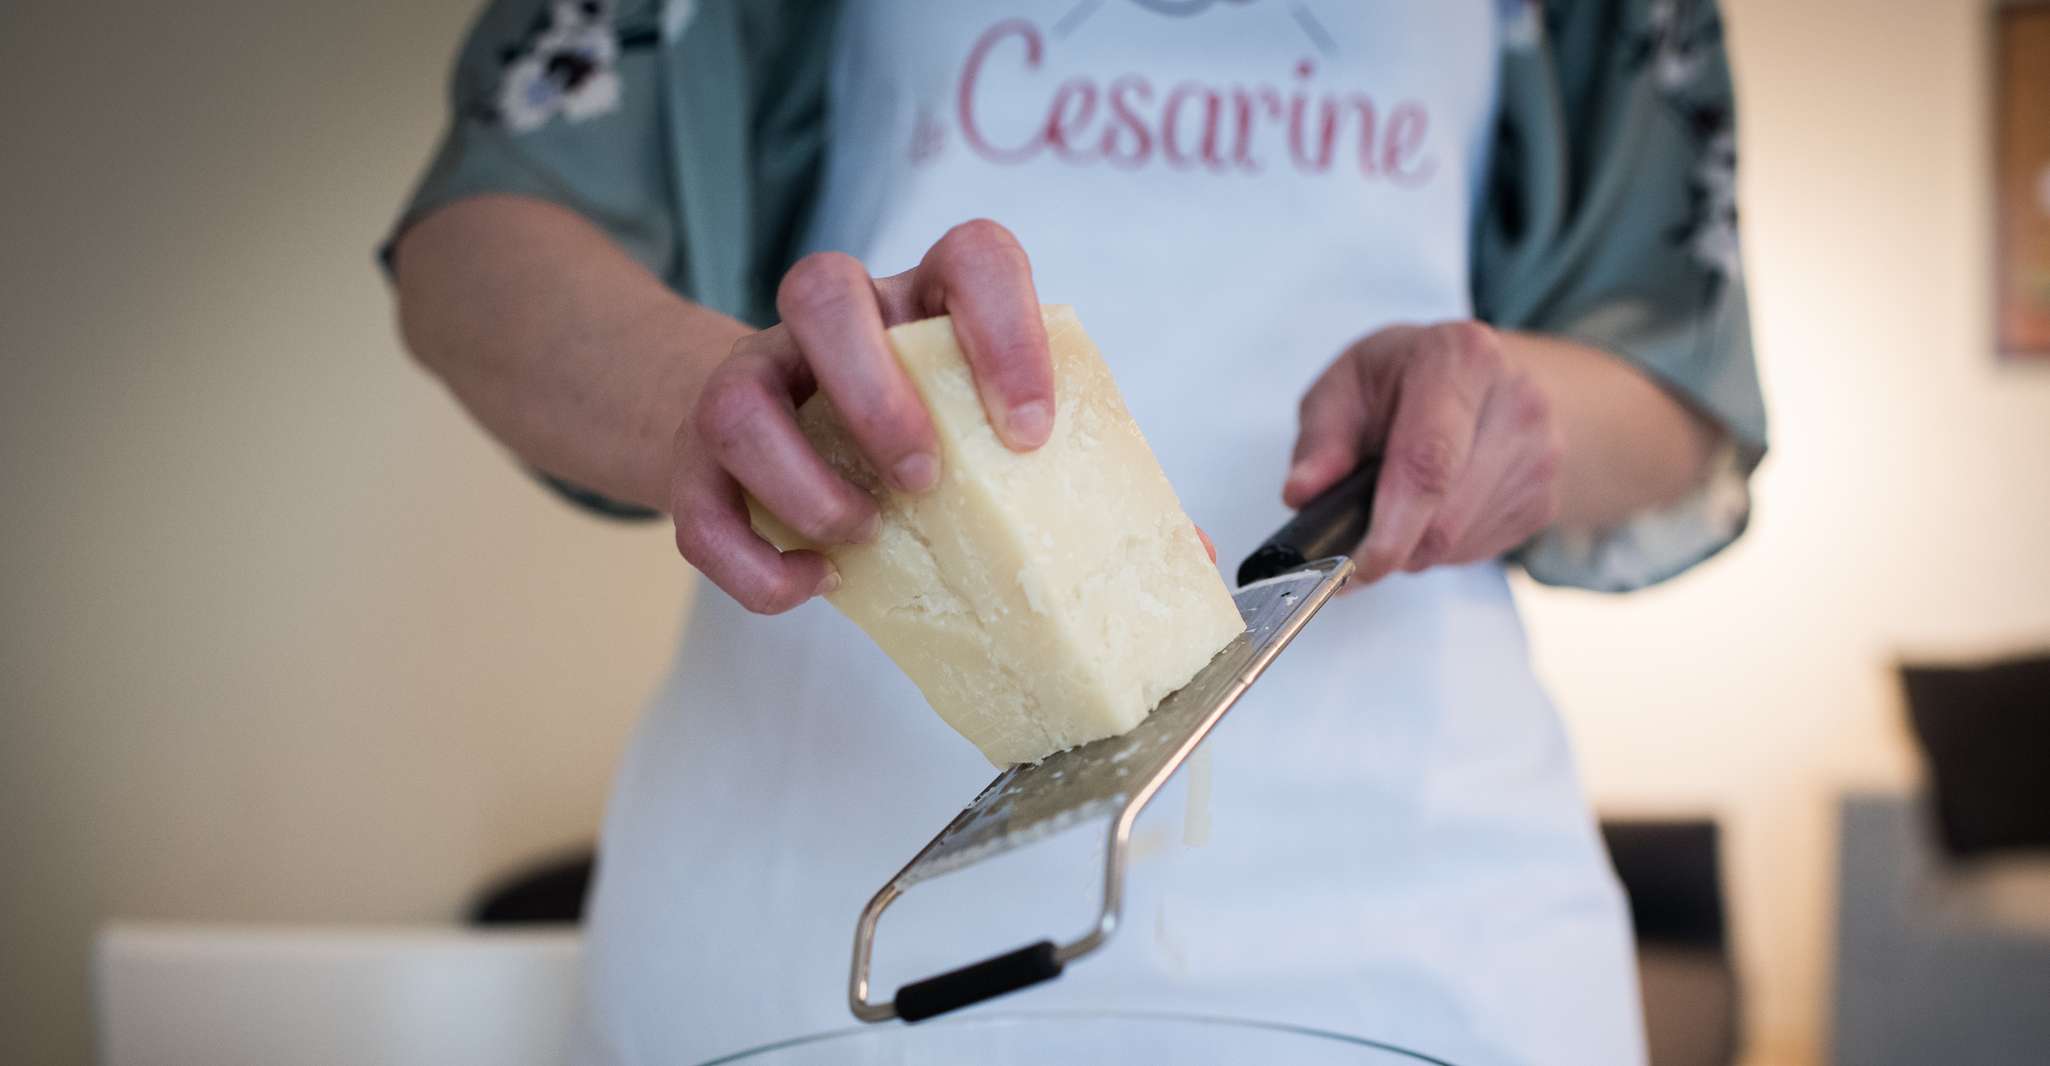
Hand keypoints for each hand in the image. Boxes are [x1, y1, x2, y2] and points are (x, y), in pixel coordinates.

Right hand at [670, 220, 1054, 613]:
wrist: (777, 457)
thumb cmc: (925, 445)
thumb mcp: (994, 439)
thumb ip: (1078, 478)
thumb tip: (1183, 542)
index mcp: (923, 302)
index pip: (971, 257)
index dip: (1005, 329)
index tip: (1032, 431)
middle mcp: (831, 324)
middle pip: (819, 292)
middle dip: (875, 396)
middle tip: (926, 480)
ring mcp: (753, 383)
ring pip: (739, 400)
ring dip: (804, 484)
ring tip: (863, 536)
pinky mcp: (697, 464)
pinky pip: (699, 509)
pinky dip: (757, 565)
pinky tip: (815, 585)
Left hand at [1285, 322, 1562, 583]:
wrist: (1493, 378)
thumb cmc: (1409, 378)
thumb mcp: (1349, 382)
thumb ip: (1321, 437)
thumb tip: (1302, 493)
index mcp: (1462, 358)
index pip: (1430, 460)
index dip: (1390, 526)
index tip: (1355, 565)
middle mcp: (1517, 402)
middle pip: (1446, 517)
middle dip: (1390, 544)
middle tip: (1353, 541)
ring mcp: (1540, 456)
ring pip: (1458, 543)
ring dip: (1411, 546)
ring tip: (1394, 502)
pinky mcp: (1545, 500)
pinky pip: (1477, 551)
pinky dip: (1439, 547)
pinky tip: (1431, 507)